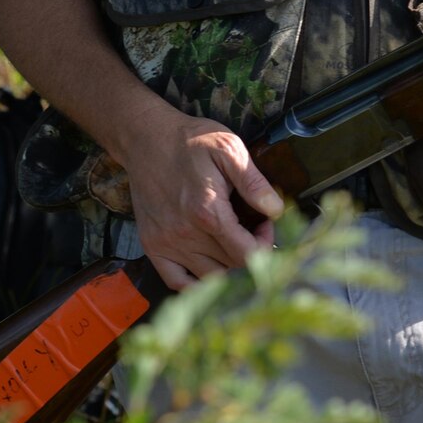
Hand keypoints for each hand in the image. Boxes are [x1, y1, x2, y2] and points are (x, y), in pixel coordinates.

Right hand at [118, 112, 284, 290]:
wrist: (146, 139)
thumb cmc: (191, 141)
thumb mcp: (228, 149)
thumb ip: (253, 183)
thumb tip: (276, 209)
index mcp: (208, 212)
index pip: (247, 254)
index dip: (265, 245)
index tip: (266, 225)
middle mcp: (185, 235)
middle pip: (230, 268)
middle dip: (251, 254)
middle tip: (255, 231)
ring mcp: (166, 244)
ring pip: (207, 279)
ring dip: (229, 269)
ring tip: (236, 244)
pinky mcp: (152, 246)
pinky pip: (177, 282)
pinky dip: (197, 284)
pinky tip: (211, 267)